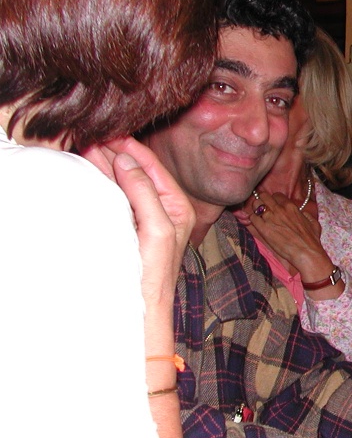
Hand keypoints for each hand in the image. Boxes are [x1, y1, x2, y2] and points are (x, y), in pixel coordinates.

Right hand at [83, 138, 194, 300]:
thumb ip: (145, 192)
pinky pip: (117, 196)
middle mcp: (165, 209)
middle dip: (115, 154)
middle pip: (138, 172)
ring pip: (125, 182)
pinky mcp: (130, 227)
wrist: (142, 304)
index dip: (132, 149)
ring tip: (86, 148)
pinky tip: (91, 171)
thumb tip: (126, 161)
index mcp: (178, 206)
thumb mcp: (156, 227)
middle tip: (92, 137)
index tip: (112, 133)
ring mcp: (146, 217)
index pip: (154, 168)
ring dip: (106, 165)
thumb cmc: (155, 271)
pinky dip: (104, 181)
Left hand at [237, 190, 336, 286]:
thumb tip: (303, 213)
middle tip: (262, 208)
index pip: (276, 195)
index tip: (273, 205)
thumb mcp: (313, 223)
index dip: (274, 200)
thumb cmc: (311, 240)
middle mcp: (279, 209)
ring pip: (256, 205)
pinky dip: (252, 219)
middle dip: (262, 201)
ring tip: (257, 215)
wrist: (306, 252)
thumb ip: (306, 214)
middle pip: (264, 196)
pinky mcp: (263, 229)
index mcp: (291, 207)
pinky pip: (252, 218)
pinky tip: (255, 224)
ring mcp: (270, 218)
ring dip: (255, 209)